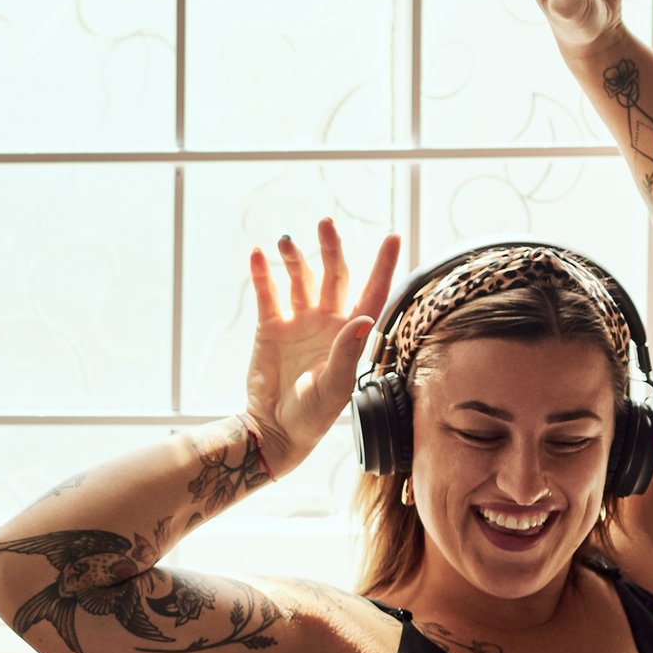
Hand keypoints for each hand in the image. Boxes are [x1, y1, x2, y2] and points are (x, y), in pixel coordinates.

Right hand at [244, 218, 399, 474]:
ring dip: (295, 257)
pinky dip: (263, 273)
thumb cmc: (312, 415)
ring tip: (285, 241)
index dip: (383, 265)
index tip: (392, 237)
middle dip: (331, 248)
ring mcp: (299, 321)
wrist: (274, 429)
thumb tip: (362, 318)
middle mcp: (328, 321)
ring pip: (300, 278)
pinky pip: (268, 293)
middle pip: (334, 275)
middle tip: (326, 223)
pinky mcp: (271, 326)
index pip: (372, 292)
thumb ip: (346, 353)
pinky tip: (259, 254)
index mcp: (351, 334)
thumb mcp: (334, 388)